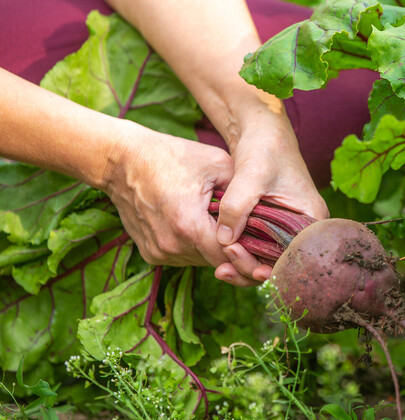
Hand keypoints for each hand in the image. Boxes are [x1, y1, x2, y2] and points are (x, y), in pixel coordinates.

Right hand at [103, 121, 257, 285]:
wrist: (122, 161)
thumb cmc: (172, 156)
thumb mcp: (217, 163)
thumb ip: (243, 190)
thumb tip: (267, 211)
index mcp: (188, 224)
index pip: (229, 257)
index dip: (250, 258)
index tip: (268, 259)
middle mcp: (171, 245)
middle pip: (217, 263)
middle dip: (237, 255)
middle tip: (257, 246)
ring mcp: (158, 252)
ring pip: (201, 261)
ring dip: (216, 250)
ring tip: (228, 230)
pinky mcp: (150, 253)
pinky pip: (184, 257)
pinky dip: (197, 248)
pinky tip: (203, 228)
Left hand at [212, 102, 327, 283]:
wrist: (261, 131)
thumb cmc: (265, 147)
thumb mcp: (251, 174)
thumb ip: (237, 206)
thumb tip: (224, 241)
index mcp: (312, 218)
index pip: (297, 257)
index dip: (272, 269)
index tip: (246, 270)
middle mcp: (304, 227)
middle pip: (282, 263)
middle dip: (253, 269)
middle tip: (223, 269)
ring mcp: (288, 226)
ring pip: (269, 259)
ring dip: (245, 265)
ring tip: (219, 269)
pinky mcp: (272, 225)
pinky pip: (260, 249)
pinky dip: (242, 254)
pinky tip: (222, 257)